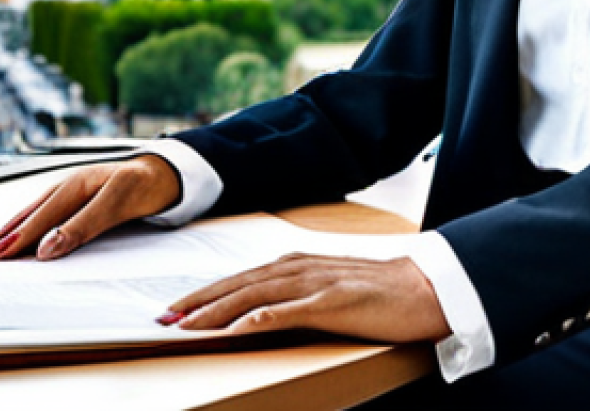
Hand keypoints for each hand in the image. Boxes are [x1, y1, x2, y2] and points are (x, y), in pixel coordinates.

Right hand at [0, 155, 181, 261]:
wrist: (166, 172)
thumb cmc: (146, 186)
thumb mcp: (118, 204)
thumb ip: (84, 225)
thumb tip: (46, 248)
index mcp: (77, 185)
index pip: (41, 219)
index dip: (17, 240)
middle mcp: (70, 184)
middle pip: (31, 214)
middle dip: (4, 235)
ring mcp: (73, 188)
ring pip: (35, 211)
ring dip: (11, 229)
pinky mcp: (78, 195)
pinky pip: (46, 210)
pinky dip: (27, 222)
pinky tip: (18, 231)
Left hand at [162, 254, 450, 343]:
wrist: (425, 288)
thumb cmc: (378, 292)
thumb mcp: (329, 288)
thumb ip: (296, 293)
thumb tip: (258, 309)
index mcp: (300, 263)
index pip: (243, 277)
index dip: (207, 292)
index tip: (176, 307)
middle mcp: (303, 267)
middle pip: (241, 283)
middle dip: (200, 301)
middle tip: (165, 317)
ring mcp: (318, 282)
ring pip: (257, 295)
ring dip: (219, 310)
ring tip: (188, 325)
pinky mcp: (335, 301)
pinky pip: (291, 311)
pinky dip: (261, 317)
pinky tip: (240, 326)